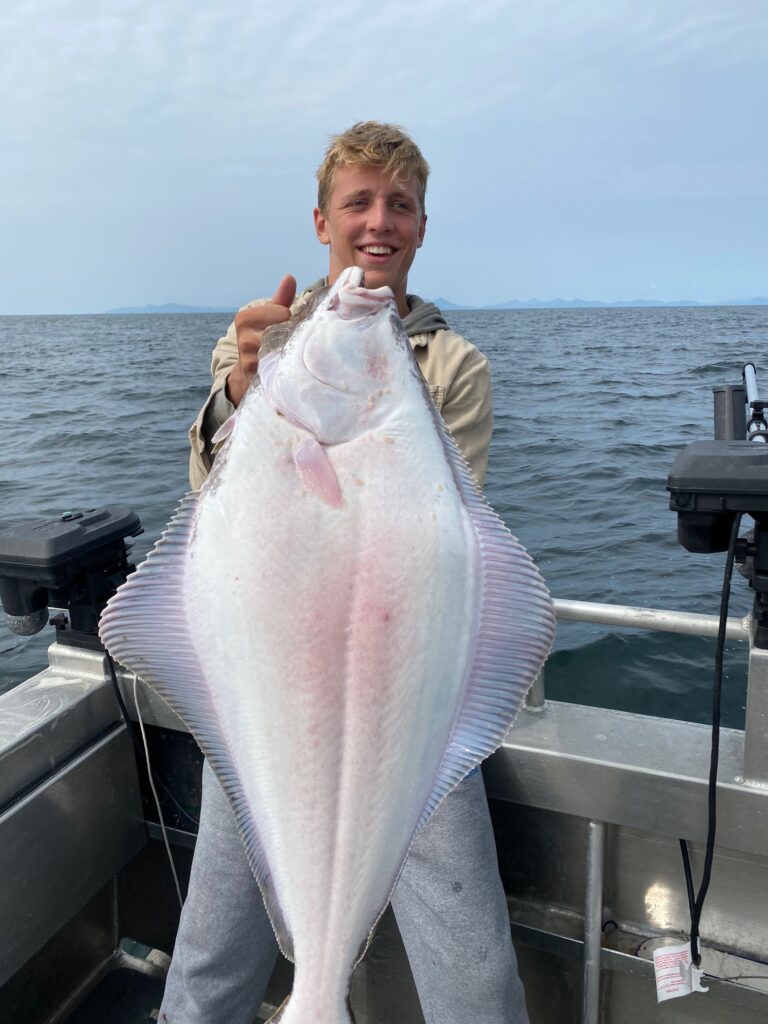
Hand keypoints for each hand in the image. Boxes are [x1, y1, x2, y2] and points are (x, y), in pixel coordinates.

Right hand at [226, 274, 296, 406]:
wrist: (249, 373)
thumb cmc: (265, 338)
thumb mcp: (271, 317)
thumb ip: (281, 299)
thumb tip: (290, 276)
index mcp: (245, 318)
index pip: (281, 312)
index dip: (290, 319)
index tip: (288, 325)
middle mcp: (243, 338)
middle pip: (282, 330)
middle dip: (292, 334)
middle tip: (294, 339)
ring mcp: (249, 359)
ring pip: (282, 349)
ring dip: (292, 350)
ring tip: (292, 352)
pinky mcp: (257, 376)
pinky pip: (279, 367)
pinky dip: (288, 365)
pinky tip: (289, 365)